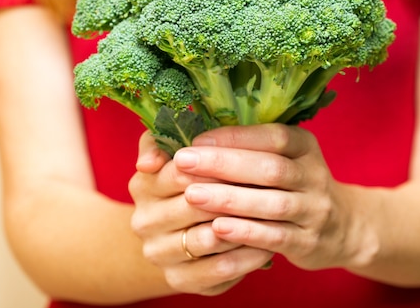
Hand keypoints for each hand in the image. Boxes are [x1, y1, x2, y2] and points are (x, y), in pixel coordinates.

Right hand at [129, 132, 273, 295]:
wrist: (176, 232)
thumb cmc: (186, 183)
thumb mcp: (175, 155)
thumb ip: (163, 140)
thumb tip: (148, 162)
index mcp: (143, 185)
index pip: (180, 172)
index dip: (219, 166)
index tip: (253, 159)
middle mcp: (144, 222)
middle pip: (194, 205)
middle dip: (235, 194)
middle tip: (274, 186)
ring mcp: (160, 253)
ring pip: (207, 239)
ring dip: (244, 228)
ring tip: (276, 216)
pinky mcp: (179, 279)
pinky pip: (219, 269)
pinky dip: (246, 257)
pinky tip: (269, 246)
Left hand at [175, 124, 352, 270]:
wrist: (341, 228)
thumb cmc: (296, 186)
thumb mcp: (287, 159)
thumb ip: (251, 149)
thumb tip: (198, 140)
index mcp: (305, 146)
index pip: (274, 136)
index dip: (236, 137)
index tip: (198, 140)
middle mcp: (314, 175)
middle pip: (270, 168)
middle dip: (224, 164)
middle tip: (183, 162)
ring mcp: (314, 210)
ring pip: (272, 204)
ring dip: (229, 199)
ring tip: (192, 195)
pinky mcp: (308, 242)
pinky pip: (275, 237)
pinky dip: (246, 232)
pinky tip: (218, 228)